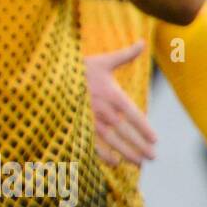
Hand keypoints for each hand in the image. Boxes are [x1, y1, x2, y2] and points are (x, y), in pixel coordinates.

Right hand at [84, 42, 156, 166]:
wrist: (51, 76)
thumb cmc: (80, 68)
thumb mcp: (103, 61)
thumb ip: (125, 55)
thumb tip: (142, 43)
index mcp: (112, 95)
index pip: (134, 116)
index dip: (145, 129)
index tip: (155, 140)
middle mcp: (104, 110)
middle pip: (126, 133)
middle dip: (140, 146)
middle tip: (153, 157)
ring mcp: (91, 121)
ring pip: (113, 142)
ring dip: (127, 153)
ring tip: (139, 163)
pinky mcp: (79, 126)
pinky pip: (94, 145)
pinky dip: (104, 156)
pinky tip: (114, 163)